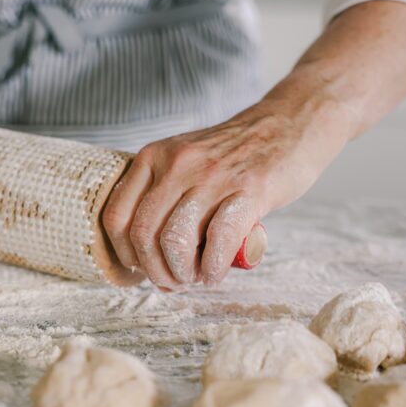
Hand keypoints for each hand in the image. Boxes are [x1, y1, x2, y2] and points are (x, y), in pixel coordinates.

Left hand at [101, 87, 352, 288]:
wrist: (288, 124)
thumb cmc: (233, 154)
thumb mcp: (183, 159)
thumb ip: (162, 193)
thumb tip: (146, 254)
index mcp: (153, 157)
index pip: (117, 215)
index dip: (125, 253)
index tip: (140, 269)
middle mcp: (177, 164)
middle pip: (143, 233)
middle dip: (154, 270)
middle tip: (171, 282)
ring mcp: (212, 176)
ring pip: (175, 240)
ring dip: (181, 272)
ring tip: (193, 278)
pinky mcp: (249, 189)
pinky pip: (218, 239)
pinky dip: (212, 268)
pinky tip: (213, 275)